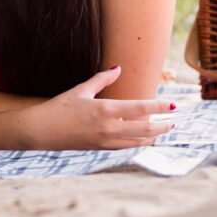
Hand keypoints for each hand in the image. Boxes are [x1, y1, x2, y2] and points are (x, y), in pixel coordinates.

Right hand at [18, 66, 174, 150]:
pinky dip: (138, 142)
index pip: (140, 108)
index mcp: (105, 110)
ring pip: (138, 140)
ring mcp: (106, 140)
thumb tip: (118, 68)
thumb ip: (102, 79)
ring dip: (153, 136)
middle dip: (162, 125)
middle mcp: (109, 127)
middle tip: (173, 121)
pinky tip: (142, 139)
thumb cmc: (59, 107)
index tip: (173, 106)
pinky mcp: (101, 148)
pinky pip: (126, 146)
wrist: (42, 130)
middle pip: (145, 128)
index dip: (159, 107)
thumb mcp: (81, 90)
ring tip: (162, 131)